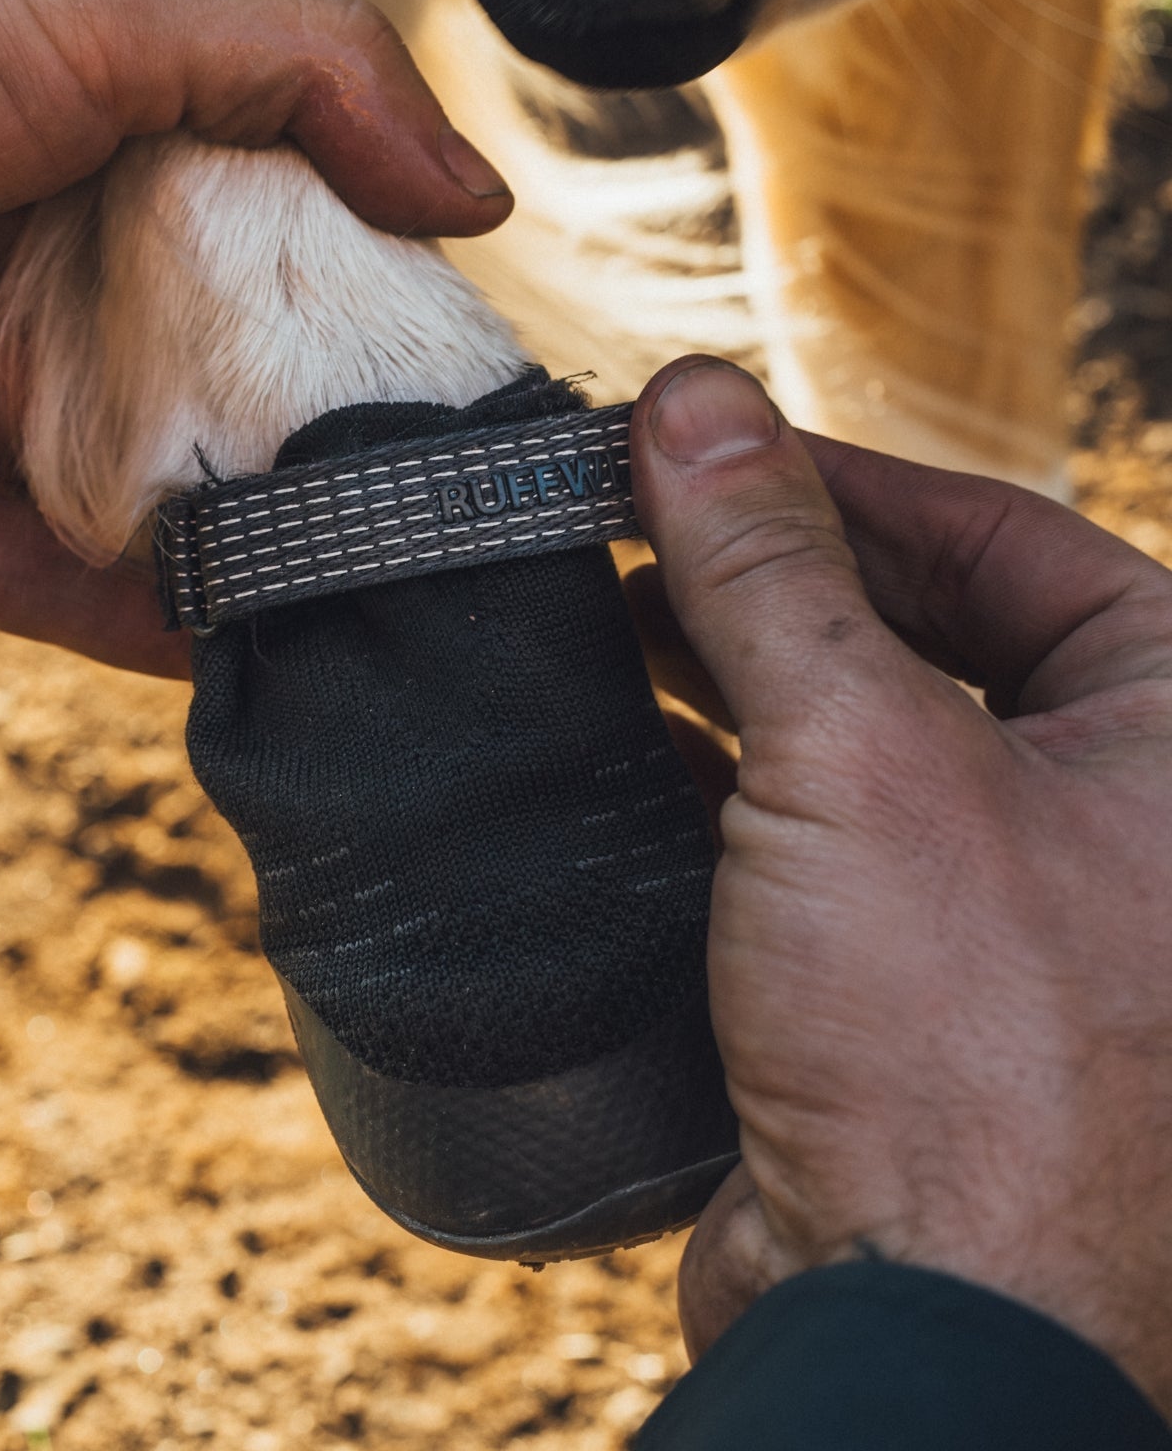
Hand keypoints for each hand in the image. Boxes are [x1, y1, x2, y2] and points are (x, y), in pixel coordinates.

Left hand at [0, 0, 510, 675]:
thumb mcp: (114, 12)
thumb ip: (308, 77)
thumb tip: (476, 201)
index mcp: (125, 175)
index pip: (298, 266)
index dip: (394, 323)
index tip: (507, 391)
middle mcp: (71, 304)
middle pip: (240, 406)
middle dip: (348, 465)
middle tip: (489, 536)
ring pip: (165, 520)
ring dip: (273, 567)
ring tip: (413, 625)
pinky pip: (57, 601)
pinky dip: (156, 638)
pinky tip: (274, 669)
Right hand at [631, 357, 1171, 1414]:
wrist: (924, 1324)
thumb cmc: (961, 1045)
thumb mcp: (857, 752)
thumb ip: (769, 565)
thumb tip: (691, 402)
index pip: (1000, 536)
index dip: (837, 475)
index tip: (699, 438)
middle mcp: (1127, 812)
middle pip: (930, 625)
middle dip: (774, 574)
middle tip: (632, 522)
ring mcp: (1028, 902)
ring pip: (870, 730)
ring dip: (740, 667)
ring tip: (606, 615)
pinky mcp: (929, 979)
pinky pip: (830, 831)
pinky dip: (733, 775)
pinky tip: (626, 740)